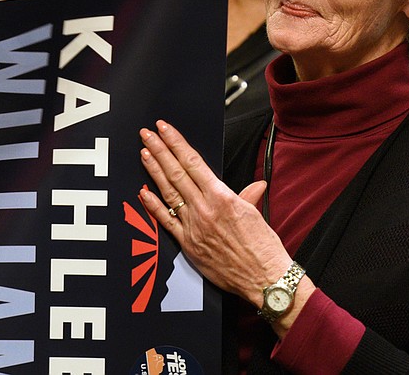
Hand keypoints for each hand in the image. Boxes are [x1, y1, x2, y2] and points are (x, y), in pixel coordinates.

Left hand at [137, 120, 313, 333]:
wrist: (264, 279)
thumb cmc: (263, 249)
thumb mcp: (256, 215)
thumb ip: (248, 197)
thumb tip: (255, 186)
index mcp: (222, 196)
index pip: (193, 162)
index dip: (176, 143)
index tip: (165, 129)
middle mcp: (205, 208)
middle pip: (176, 172)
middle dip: (159, 150)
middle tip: (146, 134)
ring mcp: (194, 226)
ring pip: (168, 192)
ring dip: (154, 171)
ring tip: (144, 153)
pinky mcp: (188, 245)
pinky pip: (166, 222)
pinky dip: (153, 206)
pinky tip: (144, 192)